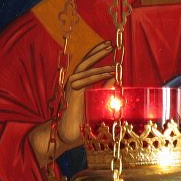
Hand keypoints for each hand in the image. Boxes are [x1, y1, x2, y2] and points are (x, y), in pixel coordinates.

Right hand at [29, 40, 113, 165]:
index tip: (109, 47)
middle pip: (85, 62)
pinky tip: (108, 74)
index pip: (88, 65)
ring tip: (112, 58)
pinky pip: (82, 82)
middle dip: (97, 52)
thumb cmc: (81, 124)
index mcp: (80, 84)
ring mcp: (70, 89)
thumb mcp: (98, 106)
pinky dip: (95, 76)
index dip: (97, 54)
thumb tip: (115, 80)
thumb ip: (105, 92)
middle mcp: (74, 84)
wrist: (65, 137)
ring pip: (84, 70)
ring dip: (98, 62)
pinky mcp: (70, 96)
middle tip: (110, 44)